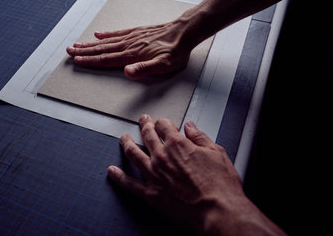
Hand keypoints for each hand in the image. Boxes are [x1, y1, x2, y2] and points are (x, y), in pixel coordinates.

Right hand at [66, 19, 192, 78]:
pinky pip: (118, 33)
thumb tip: (127, 72)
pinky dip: (106, 34)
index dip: (90, 61)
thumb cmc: (175, 51)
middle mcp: (129, 45)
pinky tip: (99, 34)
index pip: (106, 59)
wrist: (184, 31)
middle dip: (84, 51)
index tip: (77, 60)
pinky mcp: (137, 32)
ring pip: (106, 41)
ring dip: (90, 43)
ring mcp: (132, 37)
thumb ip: (144, 69)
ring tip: (77, 44)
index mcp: (132, 55)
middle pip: (102, 49)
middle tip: (69, 51)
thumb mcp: (164, 65)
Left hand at [107, 115, 285, 235]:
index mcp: (178, 144)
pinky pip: (130, 184)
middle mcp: (162, 157)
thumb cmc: (220, 185)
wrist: (217, 211)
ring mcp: (154, 175)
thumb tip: (191, 127)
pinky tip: (112, 171)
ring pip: (134, 154)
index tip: (163, 123)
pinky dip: (119, 176)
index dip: (163, 122)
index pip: (164, 125)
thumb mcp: (216, 152)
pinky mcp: (152, 194)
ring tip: (124, 139)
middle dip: (144, 126)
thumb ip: (200, 137)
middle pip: (147, 136)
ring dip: (127, 144)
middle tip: (142, 121)